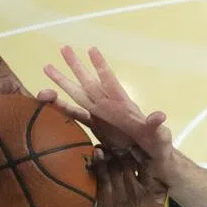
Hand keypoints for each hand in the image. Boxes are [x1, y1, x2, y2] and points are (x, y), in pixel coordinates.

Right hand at [39, 46, 173, 174]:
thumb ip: (156, 127)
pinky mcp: (96, 126)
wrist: (151, 158)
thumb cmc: (158, 146)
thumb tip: (159, 116)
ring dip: (62, 82)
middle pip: (89, 83)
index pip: (111, 83)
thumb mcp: (159, 137)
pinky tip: (46, 100)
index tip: (92, 49)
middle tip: (63, 47)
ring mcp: (101, 115)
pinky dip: (61, 107)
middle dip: (76, 66)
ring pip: (78, 95)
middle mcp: (109, 106)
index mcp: (123, 106)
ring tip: (46, 66)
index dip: (102, 68)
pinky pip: (75, 115)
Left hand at [91, 149, 167, 206]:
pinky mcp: (106, 198)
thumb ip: (160, 192)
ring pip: (114, 166)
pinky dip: (99, 163)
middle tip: (112, 140)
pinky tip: (96, 154)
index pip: (146, 164)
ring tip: (103, 144)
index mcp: (150, 190)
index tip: (132, 144)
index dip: (138, 151)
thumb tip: (163, 176)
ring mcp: (121, 193)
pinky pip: (102, 175)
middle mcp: (136, 189)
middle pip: (128, 161)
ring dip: (108, 153)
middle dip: (120, 149)